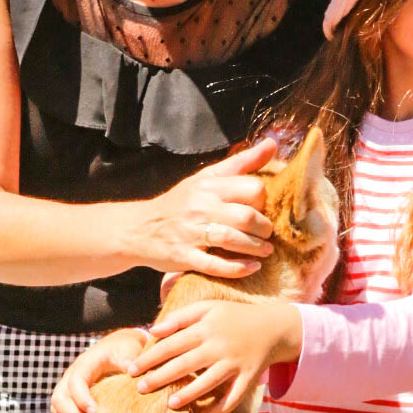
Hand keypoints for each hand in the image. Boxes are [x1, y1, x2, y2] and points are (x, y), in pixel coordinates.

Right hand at [51, 328, 148, 412]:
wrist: (120, 348)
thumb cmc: (125, 350)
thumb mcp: (130, 351)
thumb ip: (131, 362)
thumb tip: (135, 376)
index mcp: (85, 364)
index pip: (75, 382)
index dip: (82, 400)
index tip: (96, 412)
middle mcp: (72, 376)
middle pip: (58, 399)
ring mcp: (69, 390)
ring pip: (57, 412)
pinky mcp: (70, 402)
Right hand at [129, 139, 278, 278]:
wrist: (139, 227)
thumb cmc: (180, 202)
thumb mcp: (207, 177)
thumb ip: (241, 162)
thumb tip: (273, 143)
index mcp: (208, 186)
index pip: (252, 189)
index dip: (263, 201)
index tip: (261, 209)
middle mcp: (200, 207)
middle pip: (246, 216)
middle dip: (264, 228)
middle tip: (267, 234)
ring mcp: (192, 233)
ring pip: (233, 240)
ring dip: (255, 248)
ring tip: (265, 250)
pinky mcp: (185, 257)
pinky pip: (215, 265)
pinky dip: (237, 268)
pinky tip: (252, 267)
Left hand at [131, 299, 302, 412]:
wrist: (274, 326)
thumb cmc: (234, 316)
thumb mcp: (208, 307)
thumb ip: (180, 316)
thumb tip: (153, 331)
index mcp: (206, 328)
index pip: (171, 344)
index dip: (150, 357)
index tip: (131, 369)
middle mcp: (219, 346)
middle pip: (185, 364)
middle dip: (160, 377)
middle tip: (140, 389)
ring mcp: (235, 363)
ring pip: (209, 382)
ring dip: (189, 394)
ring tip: (169, 404)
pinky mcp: (249, 377)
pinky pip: (234, 397)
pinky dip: (220, 409)